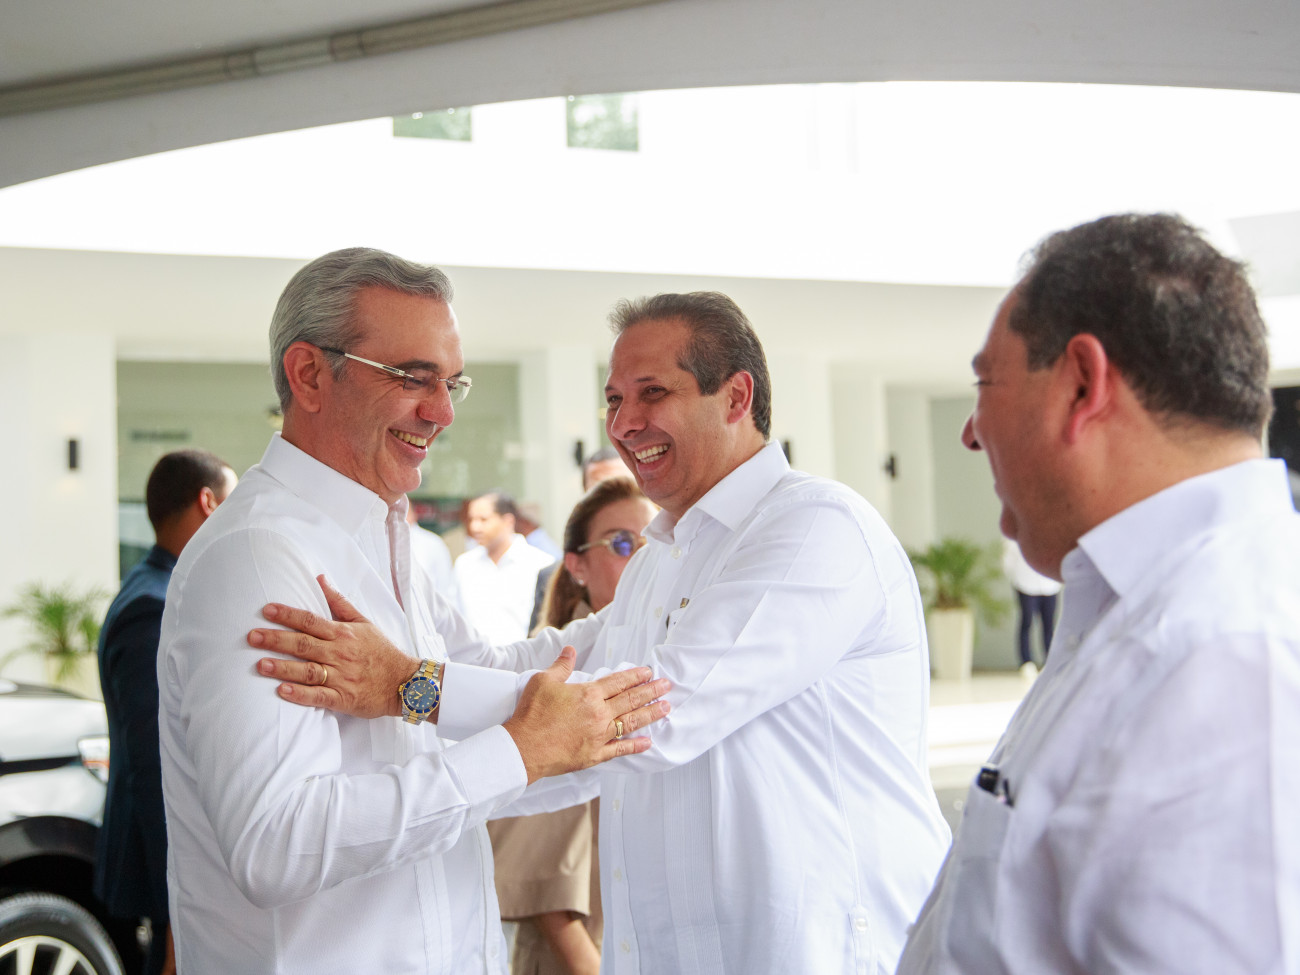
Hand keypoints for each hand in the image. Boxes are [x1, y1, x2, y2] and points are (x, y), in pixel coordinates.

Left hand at [250, 575, 415, 717]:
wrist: (405, 682)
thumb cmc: (382, 651)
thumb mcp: (364, 622)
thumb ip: (339, 602)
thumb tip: (320, 578)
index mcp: (344, 634)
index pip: (311, 621)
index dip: (288, 615)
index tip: (266, 610)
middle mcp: (340, 654)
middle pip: (303, 644)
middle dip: (276, 639)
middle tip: (252, 636)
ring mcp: (341, 677)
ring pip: (307, 671)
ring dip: (283, 667)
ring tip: (260, 664)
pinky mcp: (343, 698)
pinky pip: (319, 696)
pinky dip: (300, 694)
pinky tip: (282, 691)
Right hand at [503, 646, 670, 783]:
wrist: (523, 749)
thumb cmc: (531, 714)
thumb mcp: (543, 681)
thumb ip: (561, 666)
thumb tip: (570, 651)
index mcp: (588, 694)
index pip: (618, 681)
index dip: (635, 675)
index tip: (648, 672)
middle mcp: (598, 714)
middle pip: (631, 700)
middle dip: (651, 691)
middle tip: (667, 685)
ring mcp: (599, 735)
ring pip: (632, 722)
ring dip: (651, 714)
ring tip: (666, 707)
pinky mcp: (594, 755)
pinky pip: (620, 750)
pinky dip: (636, 746)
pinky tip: (648, 742)